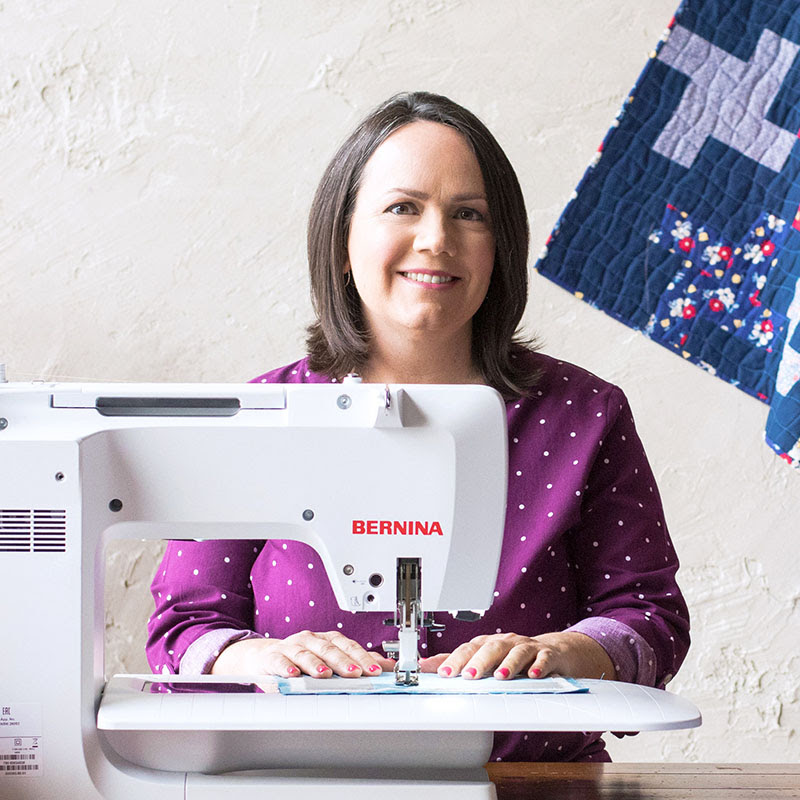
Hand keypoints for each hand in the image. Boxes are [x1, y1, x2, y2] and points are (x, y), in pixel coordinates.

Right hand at [210, 630, 395, 678]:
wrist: (266, 658)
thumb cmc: (303, 662)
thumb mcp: (330, 662)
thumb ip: (357, 664)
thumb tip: (387, 667)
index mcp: (327, 640)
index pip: (349, 647)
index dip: (364, 658)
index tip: (377, 671)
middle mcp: (311, 640)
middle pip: (330, 649)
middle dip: (344, 661)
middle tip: (357, 672)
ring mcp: (291, 647)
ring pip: (306, 653)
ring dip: (317, 664)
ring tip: (325, 674)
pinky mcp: (273, 657)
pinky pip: (280, 660)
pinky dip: (286, 667)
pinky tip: (292, 674)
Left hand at [420, 632, 615, 680]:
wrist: (555, 652)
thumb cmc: (514, 657)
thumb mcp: (485, 660)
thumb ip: (457, 664)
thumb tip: (424, 666)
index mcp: (488, 644)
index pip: (469, 649)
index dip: (456, 660)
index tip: (443, 673)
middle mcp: (506, 642)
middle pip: (491, 647)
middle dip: (478, 661)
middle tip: (467, 676)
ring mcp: (528, 647)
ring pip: (516, 651)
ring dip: (507, 663)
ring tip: (500, 676)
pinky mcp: (549, 654)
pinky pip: (544, 657)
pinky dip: (539, 665)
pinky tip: (533, 675)